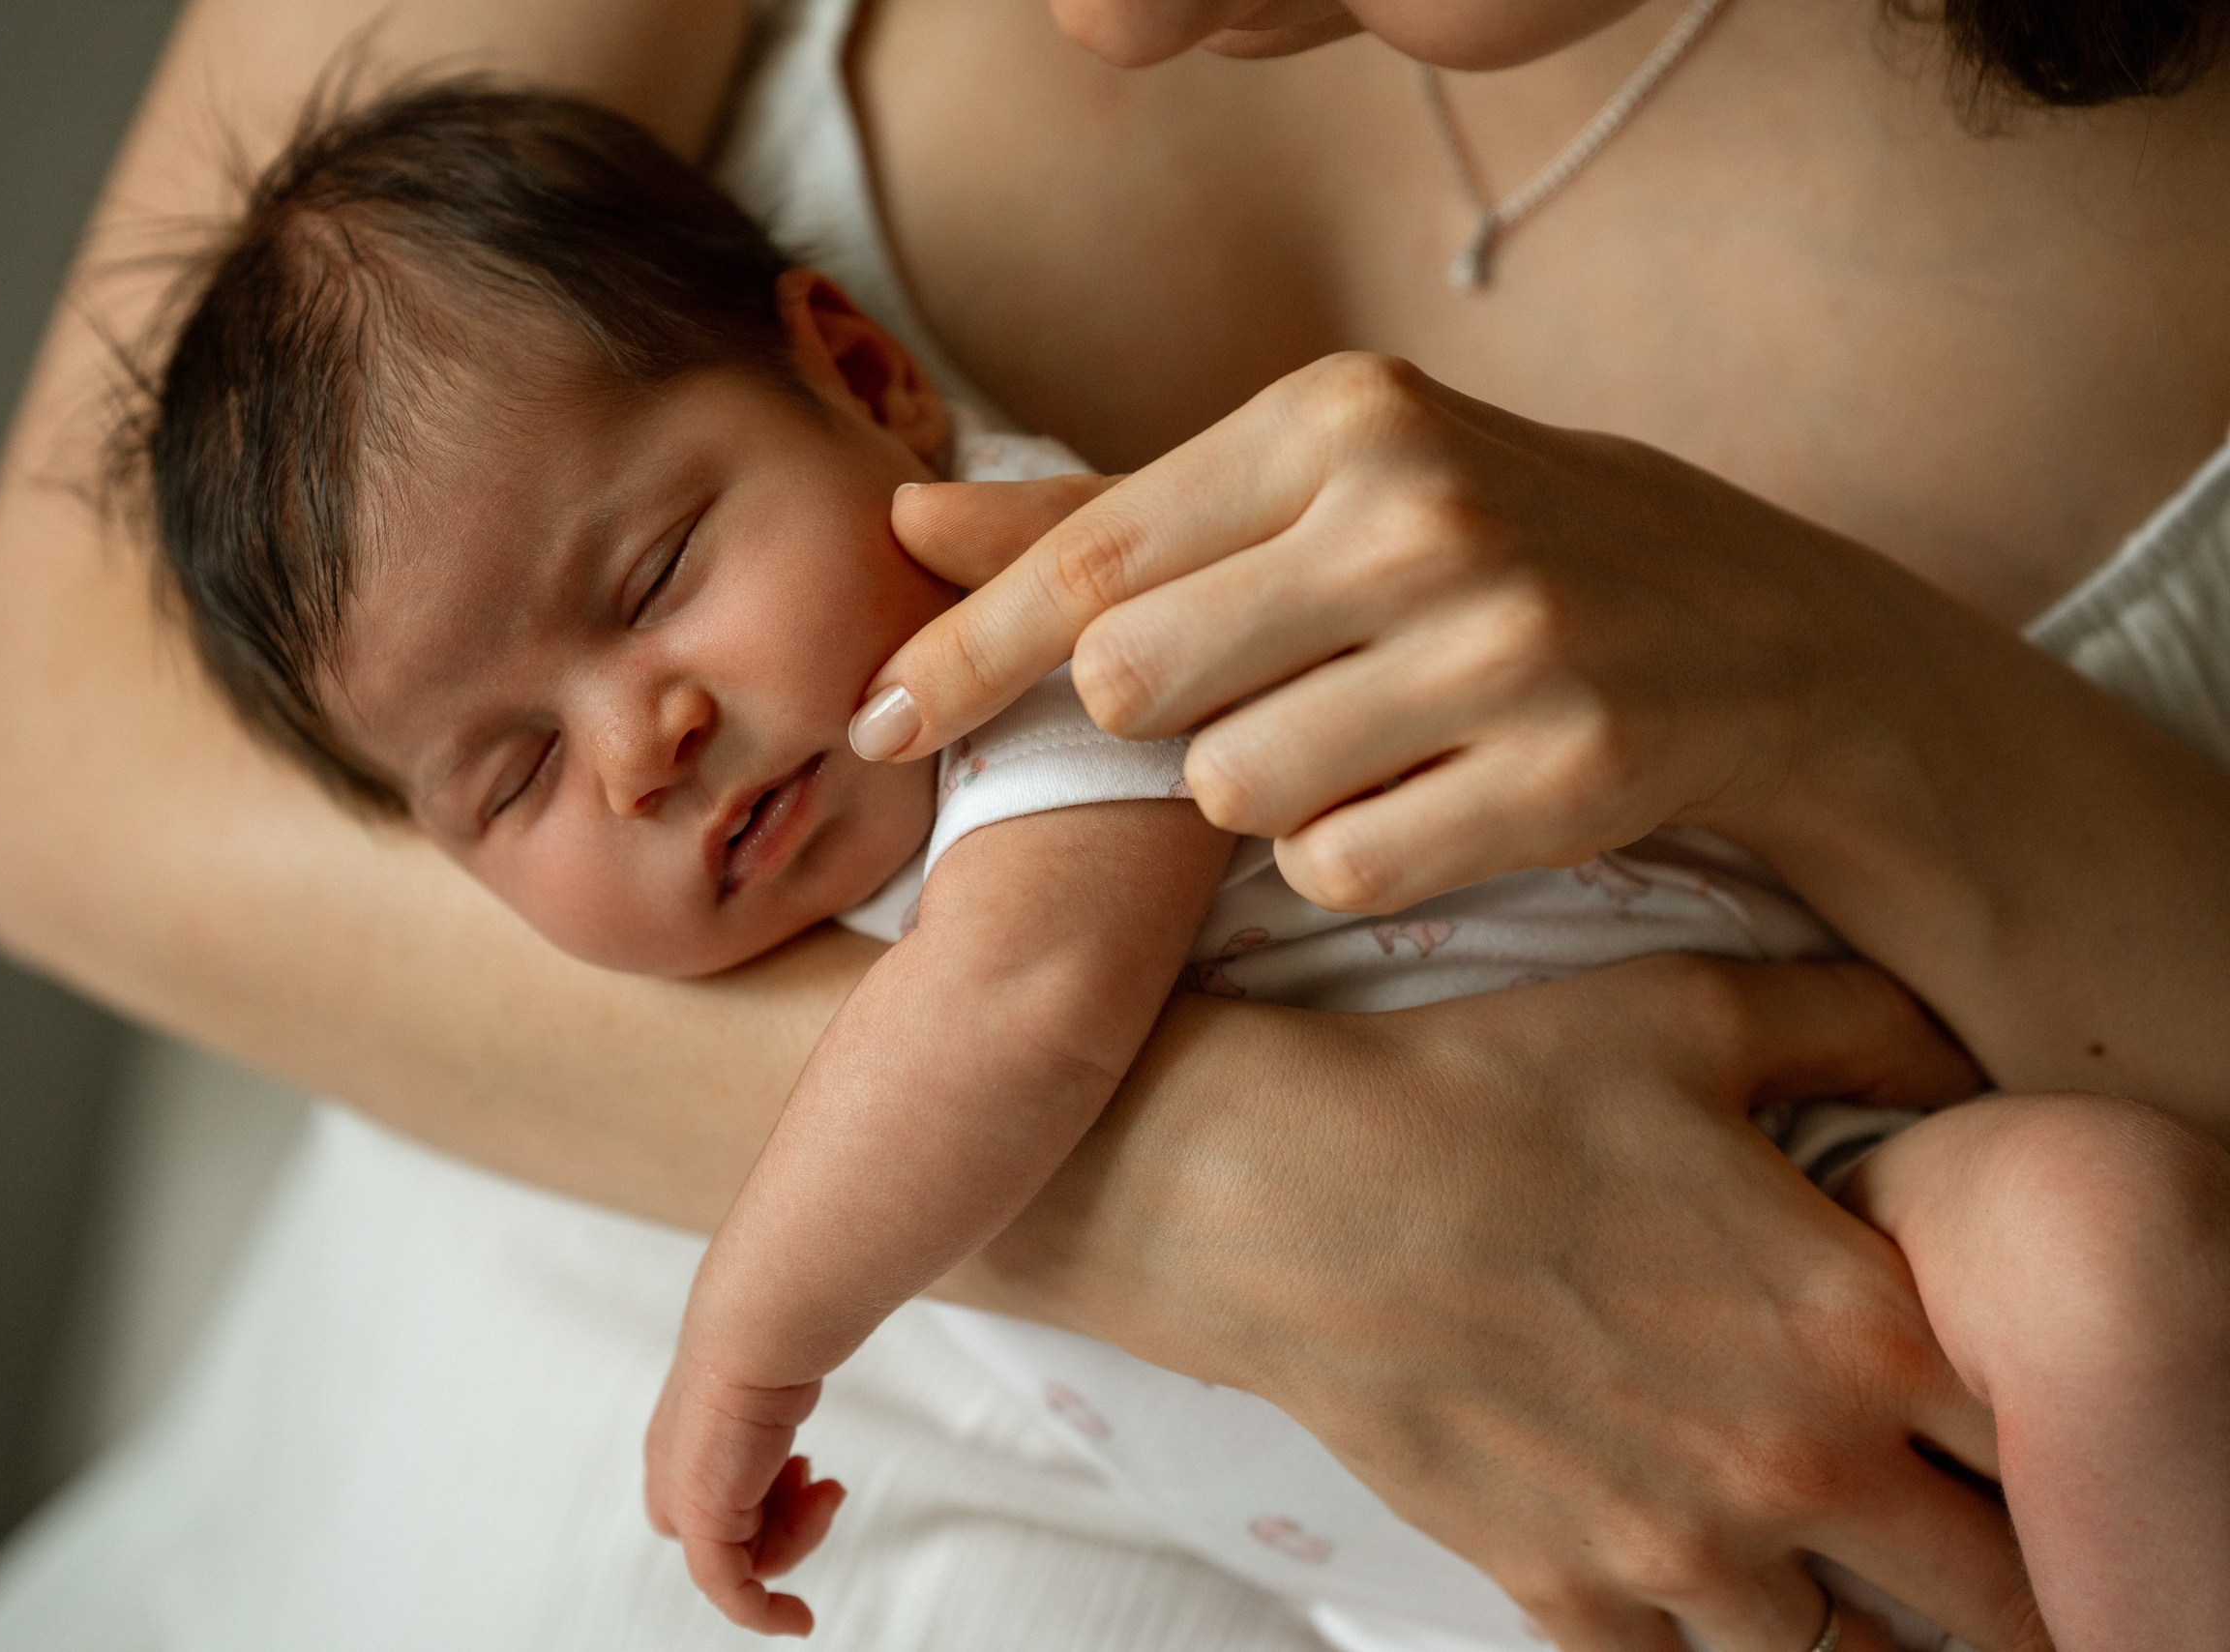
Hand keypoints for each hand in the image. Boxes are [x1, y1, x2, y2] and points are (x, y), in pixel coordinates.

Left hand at [642, 1360, 844, 1635]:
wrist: (756, 1329)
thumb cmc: (769, 1334)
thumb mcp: (773, 1371)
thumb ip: (775, 1383)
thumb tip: (817, 1338)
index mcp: (684, 1432)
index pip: (712, 1495)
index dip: (764, 1500)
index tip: (808, 1486)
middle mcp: (675, 1467)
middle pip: (725, 1533)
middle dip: (781, 1522)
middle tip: (818, 1482)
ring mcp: (684, 1495)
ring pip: (741, 1559)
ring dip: (797, 1538)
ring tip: (824, 1488)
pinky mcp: (704, 1518)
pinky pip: (730, 1590)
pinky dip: (764, 1614)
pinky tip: (798, 1621)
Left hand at [859, 352, 1947, 913]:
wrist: (1761, 633)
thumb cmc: (1488, 551)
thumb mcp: (1315, 488)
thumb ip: (1109, 514)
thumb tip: (908, 523)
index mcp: (1342, 414)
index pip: (1088, 555)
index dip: (958, 654)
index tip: (869, 725)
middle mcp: (1418, 508)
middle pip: (1132, 682)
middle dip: (1151, 721)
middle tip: (1247, 698)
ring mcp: (1505, 639)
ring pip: (1228, 791)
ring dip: (1255, 797)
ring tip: (1355, 743)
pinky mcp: (1569, 768)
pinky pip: (1336, 869)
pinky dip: (1346, 857)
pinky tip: (1425, 799)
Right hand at [980, 954, 2049, 1651]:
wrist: (1283, 1192)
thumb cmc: (1486, 1087)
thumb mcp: (1687, 1010)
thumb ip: (1861, 1025)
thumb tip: (1968, 1058)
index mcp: (1856, 1321)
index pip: (2062, 1431)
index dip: (2076, 1424)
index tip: (2037, 1411)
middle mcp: (1797, 1467)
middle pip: (2000, 1595)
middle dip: (2016, 1566)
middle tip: (1972, 1520)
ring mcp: (1678, 1555)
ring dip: (1870, 1621)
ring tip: (1845, 1564)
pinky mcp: (1565, 1596)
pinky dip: (1708, 1645)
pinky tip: (1698, 1583)